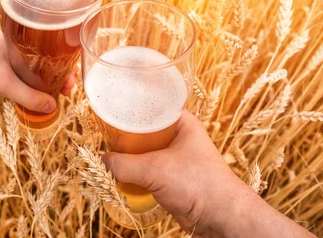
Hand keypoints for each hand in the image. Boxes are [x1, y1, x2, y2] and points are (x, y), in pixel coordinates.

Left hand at [0, 32, 75, 111]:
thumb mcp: (3, 83)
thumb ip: (29, 96)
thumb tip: (52, 106)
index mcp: (17, 40)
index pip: (48, 46)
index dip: (63, 61)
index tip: (70, 77)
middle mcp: (14, 49)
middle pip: (45, 60)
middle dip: (58, 74)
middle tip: (67, 90)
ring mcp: (7, 63)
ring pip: (35, 73)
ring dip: (46, 84)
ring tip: (58, 97)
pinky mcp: (0, 77)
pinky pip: (24, 83)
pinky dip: (33, 91)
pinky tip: (41, 101)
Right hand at [102, 110, 314, 236]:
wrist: (221, 218)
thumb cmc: (199, 184)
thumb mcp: (155, 170)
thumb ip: (124, 165)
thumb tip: (101, 161)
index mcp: (182, 122)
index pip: (152, 106)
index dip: (131, 107)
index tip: (111, 108)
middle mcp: (179, 137)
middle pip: (144, 130)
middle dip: (125, 134)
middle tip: (105, 134)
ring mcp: (175, 157)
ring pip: (145, 151)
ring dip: (129, 155)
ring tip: (108, 153)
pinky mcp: (171, 177)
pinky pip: (147, 169)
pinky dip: (134, 172)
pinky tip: (120, 173)